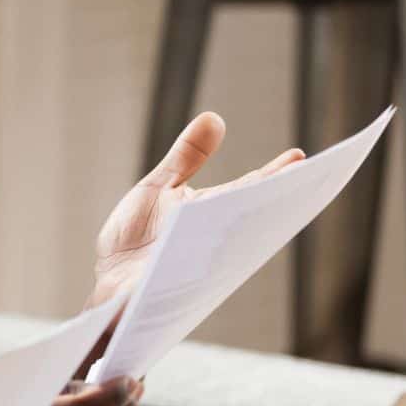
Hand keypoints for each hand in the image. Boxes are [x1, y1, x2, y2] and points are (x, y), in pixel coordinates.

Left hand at [92, 112, 303, 310]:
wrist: (105, 284)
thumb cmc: (135, 238)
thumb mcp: (160, 187)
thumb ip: (187, 157)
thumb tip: (215, 117)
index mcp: (210, 213)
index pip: (248, 191)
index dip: (274, 176)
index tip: (299, 157)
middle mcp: (210, 239)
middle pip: (248, 218)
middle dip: (275, 200)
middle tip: (300, 179)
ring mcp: (196, 264)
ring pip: (230, 247)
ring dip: (249, 230)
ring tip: (269, 207)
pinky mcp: (172, 287)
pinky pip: (193, 274)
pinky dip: (204, 260)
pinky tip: (213, 241)